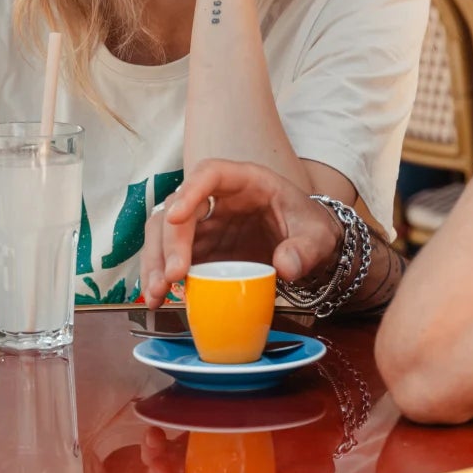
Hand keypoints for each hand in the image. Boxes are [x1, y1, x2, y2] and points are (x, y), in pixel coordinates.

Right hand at [140, 159, 340, 308]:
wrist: (307, 246)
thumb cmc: (310, 230)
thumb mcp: (317, 237)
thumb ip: (305, 249)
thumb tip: (285, 266)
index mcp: (246, 181)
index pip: (210, 173)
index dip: (190, 191)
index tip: (176, 217)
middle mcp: (217, 199)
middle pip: (178, 208)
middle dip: (170, 242)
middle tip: (174, 277)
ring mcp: (204, 224)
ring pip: (164, 233)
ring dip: (155, 262)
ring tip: (156, 294)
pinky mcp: (199, 249)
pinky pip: (170, 258)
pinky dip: (160, 277)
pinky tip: (157, 299)